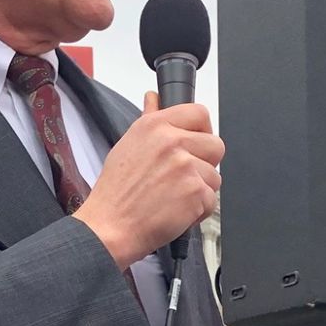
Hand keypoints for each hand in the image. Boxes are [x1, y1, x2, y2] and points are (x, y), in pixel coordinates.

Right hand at [74, 93, 222, 267]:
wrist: (110, 226)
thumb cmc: (116, 192)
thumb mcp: (128, 145)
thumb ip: (149, 119)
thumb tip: (154, 98)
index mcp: (155, 126)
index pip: (199, 113)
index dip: (202, 130)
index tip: (196, 144)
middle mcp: (172, 142)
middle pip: (216, 145)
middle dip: (205, 163)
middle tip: (183, 177)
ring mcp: (186, 166)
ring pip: (215, 176)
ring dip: (200, 190)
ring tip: (174, 197)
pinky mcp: (195, 191)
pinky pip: (212, 200)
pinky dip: (198, 211)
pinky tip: (176, 211)